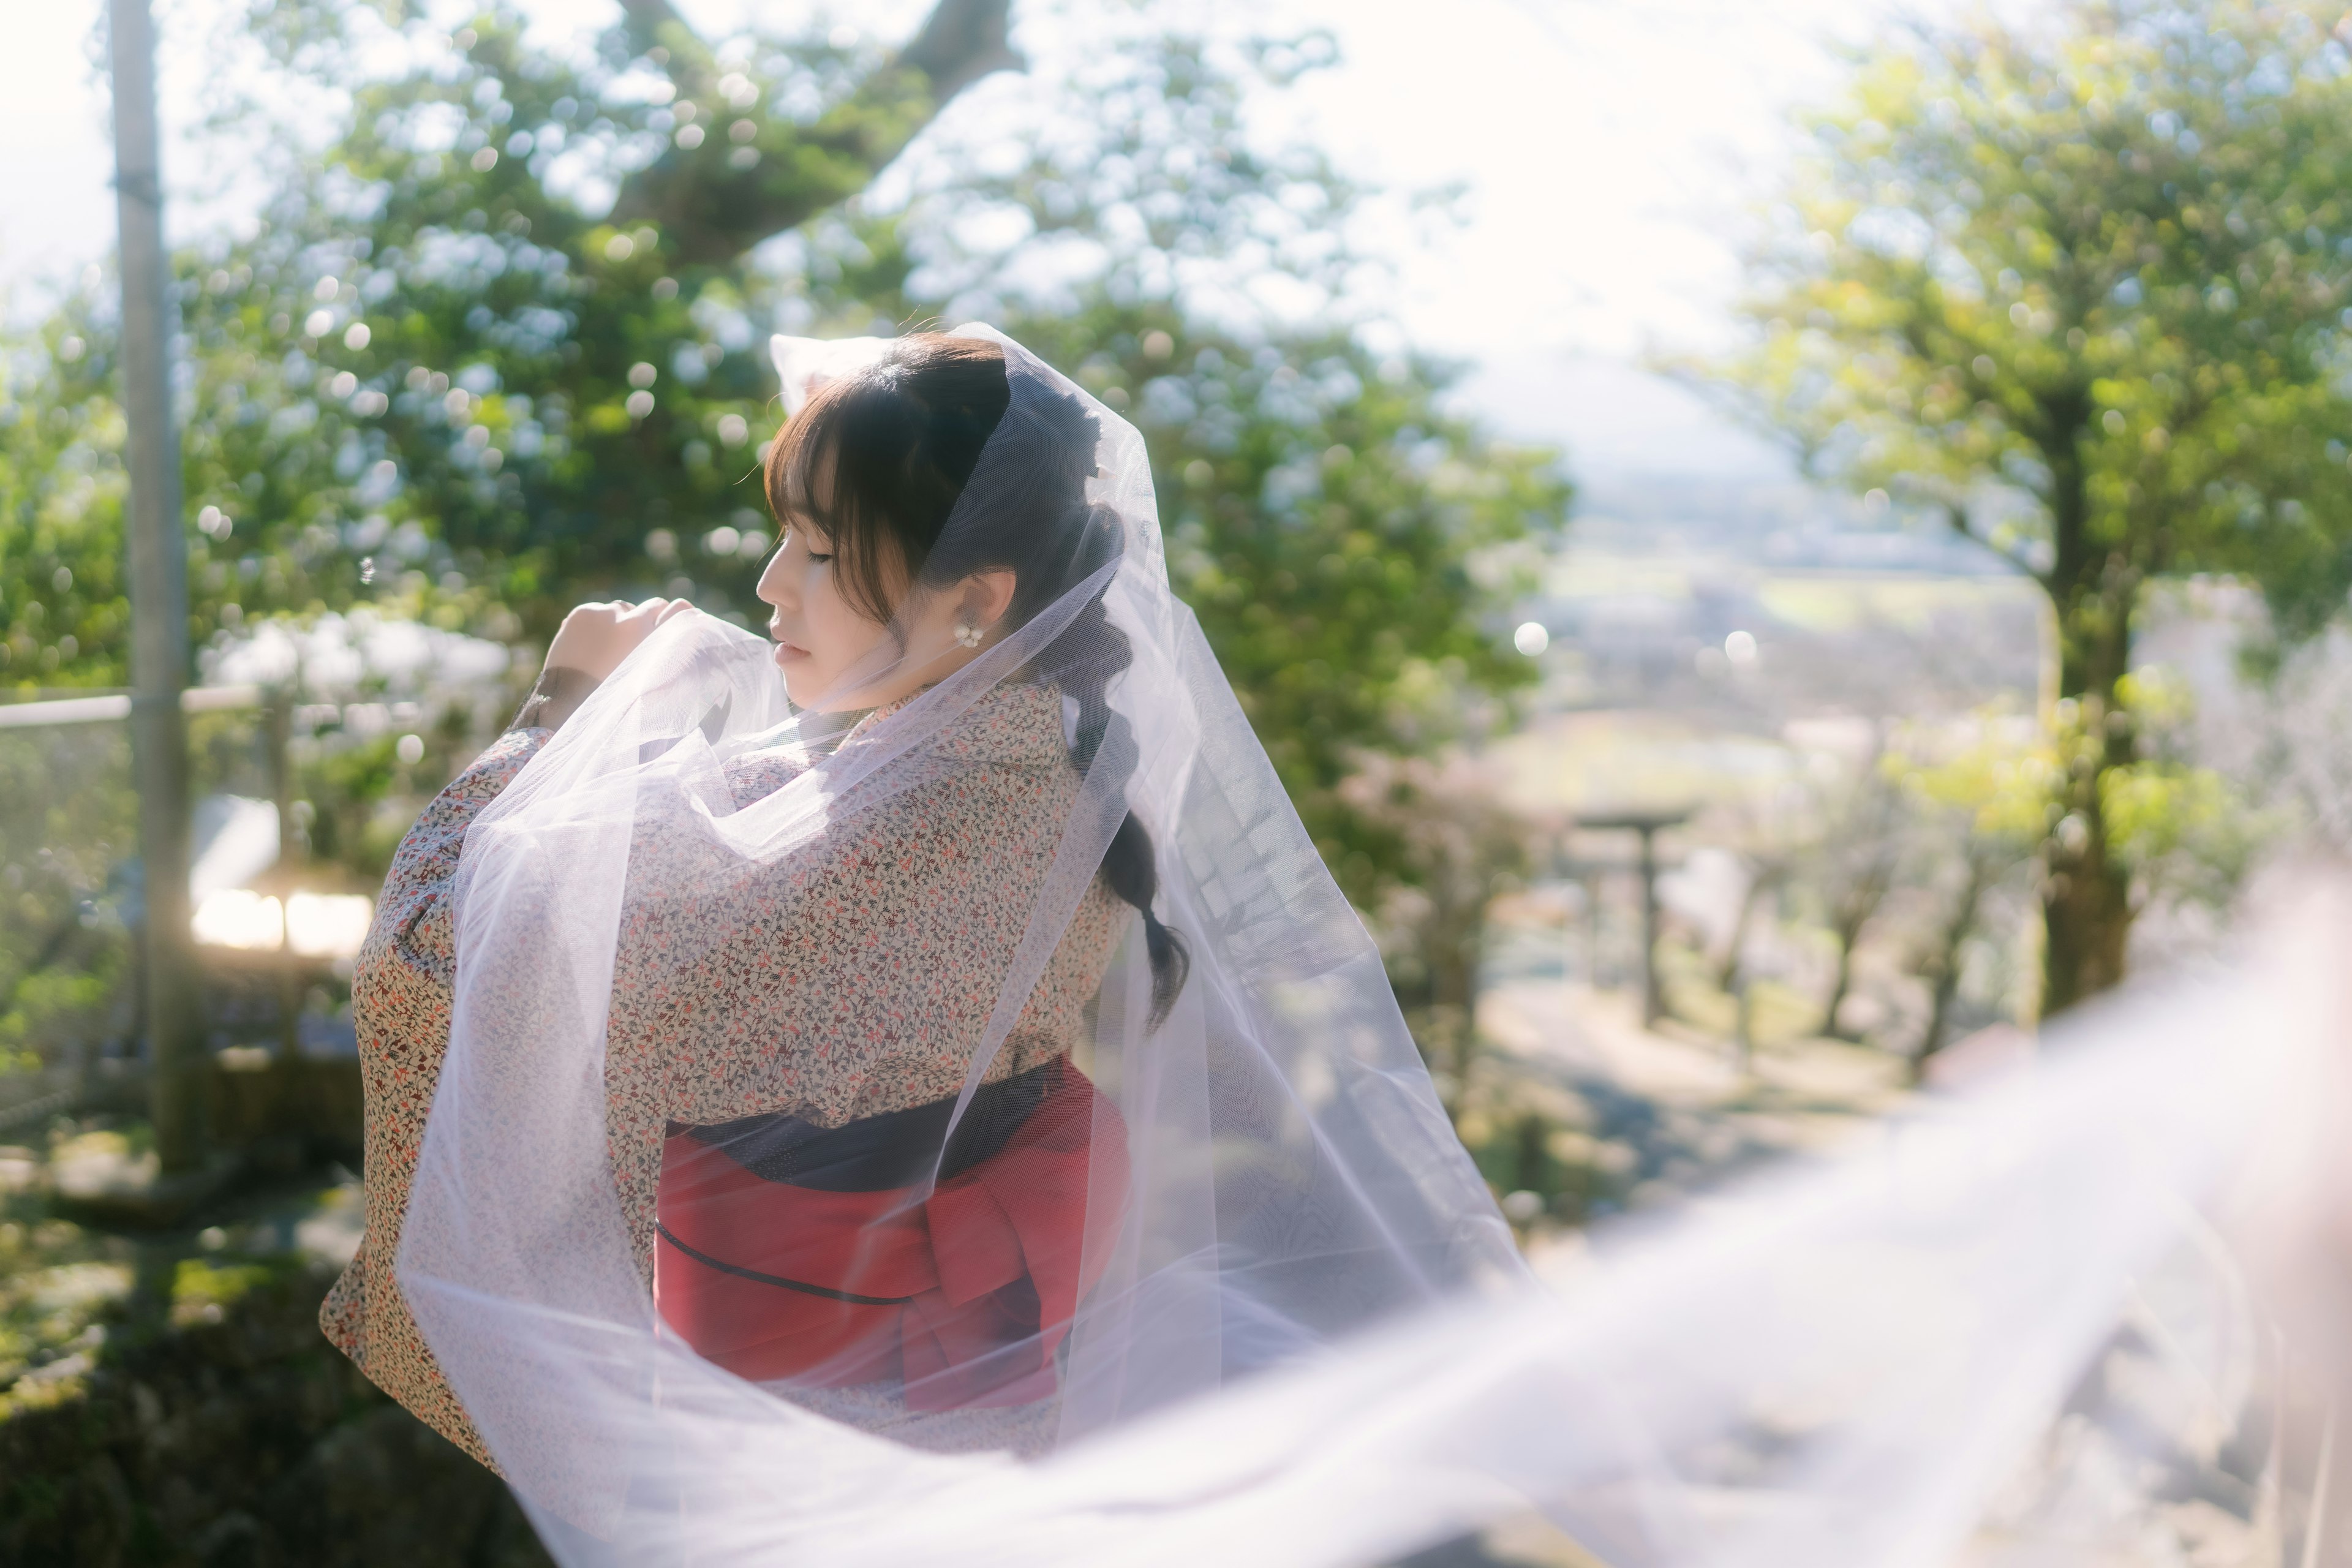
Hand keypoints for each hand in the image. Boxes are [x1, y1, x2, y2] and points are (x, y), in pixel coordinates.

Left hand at [542, 597, 695, 683]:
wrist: (569, 697)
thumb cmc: (615, 694)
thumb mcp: (650, 676)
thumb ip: (668, 653)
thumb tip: (688, 633)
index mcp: (643, 629)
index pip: (667, 606)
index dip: (668, 617)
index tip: (664, 627)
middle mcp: (624, 614)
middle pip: (642, 607)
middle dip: (641, 622)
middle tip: (633, 644)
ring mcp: (600, 611)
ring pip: (618, 609)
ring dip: (617, 622)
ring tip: (609, 646)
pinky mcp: (581, 612)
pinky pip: (596, 612)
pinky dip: (596, 623)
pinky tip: (591, 644)